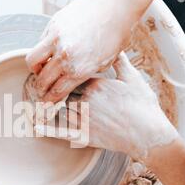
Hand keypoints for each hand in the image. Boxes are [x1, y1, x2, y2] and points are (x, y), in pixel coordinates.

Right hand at [26, 0, 136, 102]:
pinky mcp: (53, 25)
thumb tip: (71, 83)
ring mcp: (57, 40)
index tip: (47, 102)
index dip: (50, 100)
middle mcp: (66, 57)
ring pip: (32, 61)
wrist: (115, 4)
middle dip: (41, 88)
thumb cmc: (116, 34)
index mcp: (80, 70)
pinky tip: (51, 51)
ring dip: (35, 69)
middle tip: (42, 89)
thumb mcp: (105, 63)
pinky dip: (42, 49)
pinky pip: (39, 42)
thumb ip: (85, 74)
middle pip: (42, 81)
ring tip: (41, 69)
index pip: (57, 92)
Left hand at [36, 53, 178, 159]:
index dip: (68, 75)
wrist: (149, 134)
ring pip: (61, 109)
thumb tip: (115, 48)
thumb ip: (120, 63)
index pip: (73, 76)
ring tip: (39, 102)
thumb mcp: (133, 79)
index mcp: (96, 84)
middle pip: (64, 92)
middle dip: (59, 91)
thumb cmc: (143, 106)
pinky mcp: (84, 136)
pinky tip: (35, 125)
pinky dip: (46, 129)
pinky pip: (61, 131)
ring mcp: (84, 119)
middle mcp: (86, 100)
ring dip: (51, 106)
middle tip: (45, 87)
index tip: (61, 72)